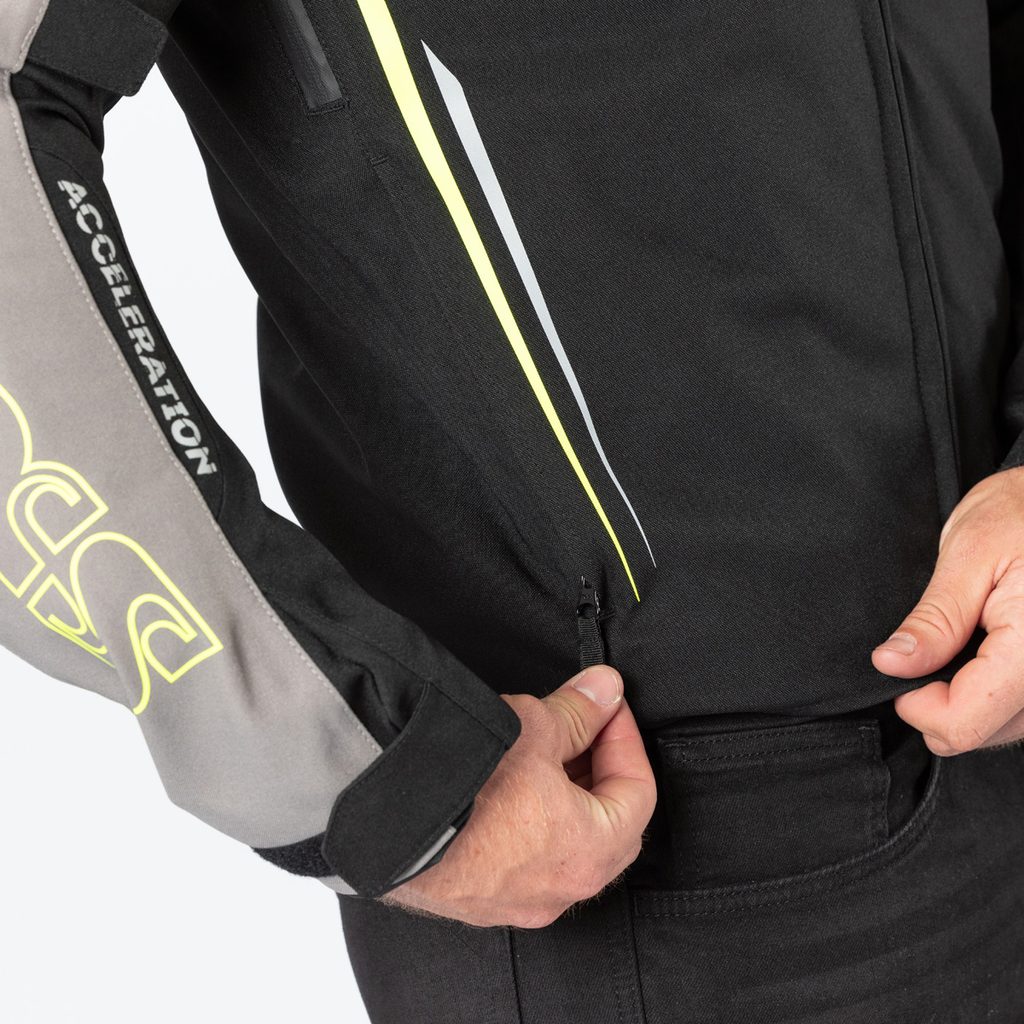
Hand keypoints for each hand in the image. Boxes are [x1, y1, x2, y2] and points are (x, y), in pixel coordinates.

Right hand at [381, 664, 656, 927]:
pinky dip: (529, 825)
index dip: (625, 738)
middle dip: (599, 770)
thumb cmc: (464, 782)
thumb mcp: (533, 728)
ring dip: (564, 799)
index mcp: (592, 851)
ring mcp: (516, 902)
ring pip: (563, 847)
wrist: (386, 820)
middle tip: (583, 727)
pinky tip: (507, 790)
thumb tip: (604, 690)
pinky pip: (522, 862)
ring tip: (542, 751)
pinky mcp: (477, 900)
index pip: (638, 791)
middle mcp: (560, 890)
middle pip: (607, 826)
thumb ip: (577, 710)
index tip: (607, 706)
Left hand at [872, 465, 1023, 755]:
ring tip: (959, 643)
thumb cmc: (1023, 512)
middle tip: (927, 649)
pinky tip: (980, 654)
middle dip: (941, 702)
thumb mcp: (969, 553)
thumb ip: (935, 619)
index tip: (899, 669)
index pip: (967, 722)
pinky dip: (992, 693)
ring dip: (968, 700)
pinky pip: (1022, 709)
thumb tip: (892, 665)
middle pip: (984, 733)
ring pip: (1005, 728)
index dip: (918, 706)